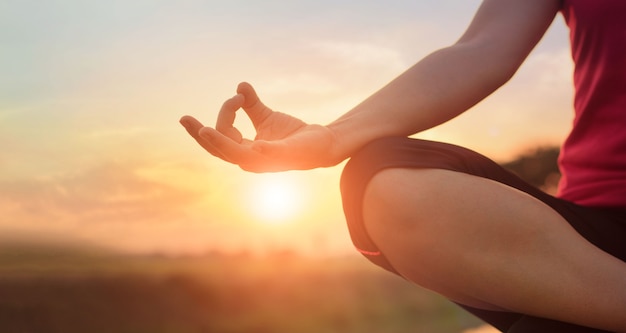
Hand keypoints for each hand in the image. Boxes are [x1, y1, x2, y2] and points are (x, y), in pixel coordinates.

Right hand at [180, 82, 340, 171]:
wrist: (322, 143)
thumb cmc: (292, 135)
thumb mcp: (267, 117)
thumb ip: (251, 104)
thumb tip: (240, 85)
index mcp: (244, 151)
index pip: (221, 137)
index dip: (224, 115)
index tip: (237, 96)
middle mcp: (251, 160)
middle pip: (219, 150)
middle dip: (201, 136)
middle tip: (184, 119)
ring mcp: (266, 162)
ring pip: (237, 155)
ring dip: (221, 142)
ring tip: (206, 129)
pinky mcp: (284, 157)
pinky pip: (270, 155)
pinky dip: (262, 151)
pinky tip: (256, 144)